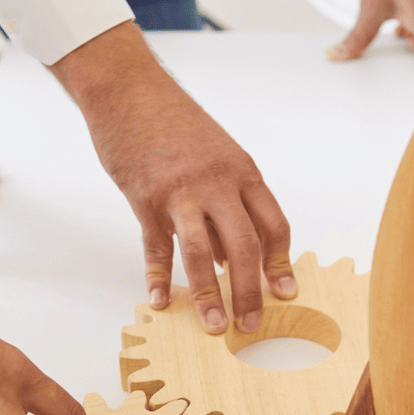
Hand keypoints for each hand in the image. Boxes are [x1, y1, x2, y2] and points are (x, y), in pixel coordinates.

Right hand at [50, 21, 296, 334]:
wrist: (128, 88)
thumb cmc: (173, 121)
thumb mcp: (215, 154)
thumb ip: (226, 202)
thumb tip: (228, 257)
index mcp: (242, 172)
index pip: (274, 225)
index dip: (281, 263)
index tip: (285, 292)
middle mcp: (218, 184)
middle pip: (245, 246)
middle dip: (250, 292)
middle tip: (252, 324)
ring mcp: (181, 192)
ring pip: (203, 253)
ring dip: (209, 295)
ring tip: (214, 326)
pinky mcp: (146, 199)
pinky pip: (155, 247)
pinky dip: (157, 276)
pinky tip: (159, 299)